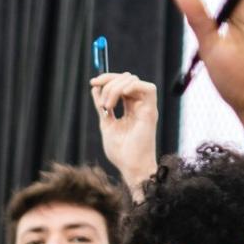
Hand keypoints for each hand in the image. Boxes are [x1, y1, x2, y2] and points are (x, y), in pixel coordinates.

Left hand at [88, 71, 158, 187]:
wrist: (130, 166)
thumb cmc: (120, 151)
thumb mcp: (106, 124)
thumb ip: (101, 106)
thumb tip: (95, 88)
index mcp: (130, 108)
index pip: (121, 83)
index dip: (107, 79)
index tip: (93, 82)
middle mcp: (139, 105)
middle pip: (126, 78)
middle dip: (109, 82)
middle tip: (101, 102)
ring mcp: (146, 107)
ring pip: (133, 80)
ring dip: (115, 88)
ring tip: (107, 107)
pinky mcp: (151, 111)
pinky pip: (148, 88)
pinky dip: (131, 87)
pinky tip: (119, 99)